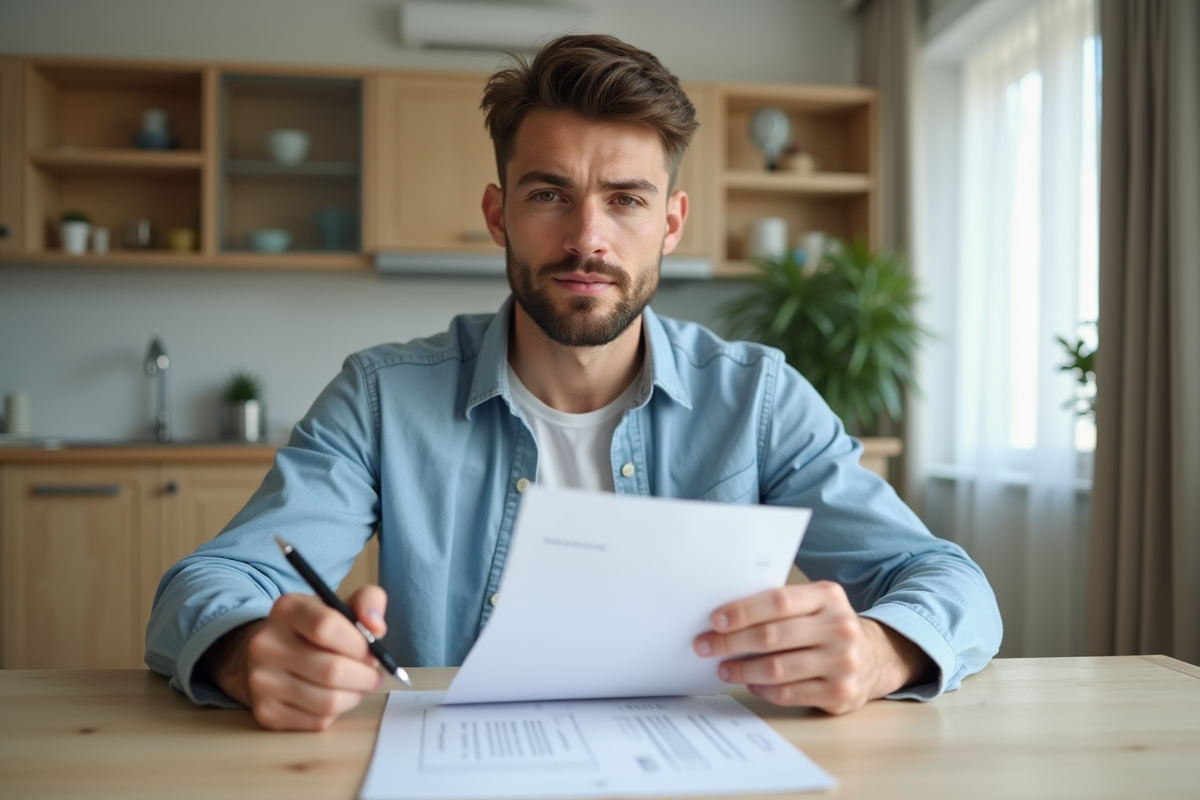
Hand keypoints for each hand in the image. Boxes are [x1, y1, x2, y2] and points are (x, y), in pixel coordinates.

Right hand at [201, 585, 388, 730]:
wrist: (271, 654)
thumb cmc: (314, 630)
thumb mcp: (340, 605)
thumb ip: (368, 602)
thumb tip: (377, 628)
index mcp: (287, 610)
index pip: (326, 627)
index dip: (359, 644)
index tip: (372, 651)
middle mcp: (266, 644)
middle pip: (331, 670)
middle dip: (365, 677)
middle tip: (374, 675)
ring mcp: (262, 681)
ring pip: (328, 702)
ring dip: (355, 696)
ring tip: (358, 685)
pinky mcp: (266, 712)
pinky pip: (318, 721)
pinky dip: (337, 712)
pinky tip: (336, 696)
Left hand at [693, 581, 933, 714]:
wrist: (874, 656)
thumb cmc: (827, 626)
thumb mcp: (815, 603)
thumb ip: (780, 605)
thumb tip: (725, 616)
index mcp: (829, 597)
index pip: (778, 601)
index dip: (743, 611)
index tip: (715, 620)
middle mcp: (840, 628)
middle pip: (773, 636)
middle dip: (731, 642)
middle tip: (705, 646)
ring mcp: (843, 662)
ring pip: (778, 669)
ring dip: (743, 669)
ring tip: (723, 668)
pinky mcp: (840, 693)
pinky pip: (790, 693)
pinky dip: (764, 689)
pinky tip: (751, 683)